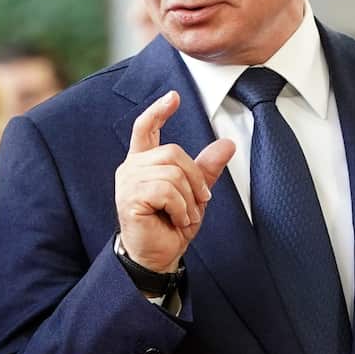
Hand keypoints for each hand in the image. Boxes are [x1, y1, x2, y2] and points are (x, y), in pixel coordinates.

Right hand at [115, 91, 235, 273]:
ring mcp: (127, 183)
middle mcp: (131, 168)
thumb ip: (206, 169)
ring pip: (171, 173)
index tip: (174, 97)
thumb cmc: (170, 226)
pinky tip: (176, 219)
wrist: (158, 256)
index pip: (146, 128)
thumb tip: (227, 144)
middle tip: (199, 202)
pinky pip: (165, 191)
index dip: (159, 111)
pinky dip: (180, 207)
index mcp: (143, 162)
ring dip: (188, 198)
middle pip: (172, 152)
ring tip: (183, 215)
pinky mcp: (129, 199)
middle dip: (194, 178)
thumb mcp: (194, 194)